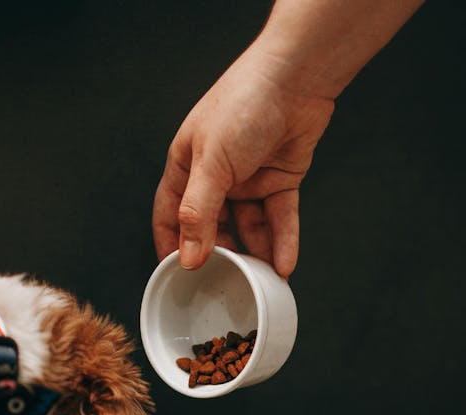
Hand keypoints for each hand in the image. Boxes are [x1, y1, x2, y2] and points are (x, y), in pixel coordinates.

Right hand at [152, 48, 335, 278]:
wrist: (295, 78)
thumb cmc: (243, 105)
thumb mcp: (211, 163)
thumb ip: (199, 212)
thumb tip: (188, 257)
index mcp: (188, 166)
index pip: (170, 215)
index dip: (171, 246)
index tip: (177, 277)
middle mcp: (217, 175)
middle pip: (213, 227)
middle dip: (220, 256)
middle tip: (225, 285)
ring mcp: (250, 179)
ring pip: (249, 227)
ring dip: (256, 253)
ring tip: (260, 281)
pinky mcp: (281, 179)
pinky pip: (279, 218)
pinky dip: (282, 241)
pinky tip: (283, 264)